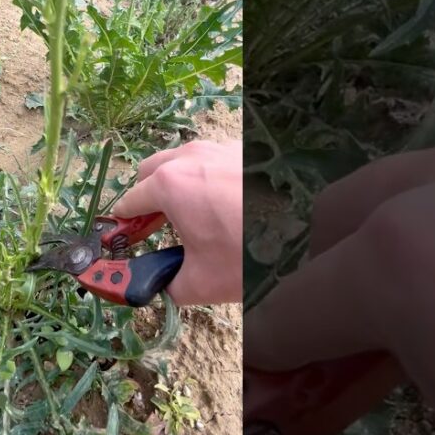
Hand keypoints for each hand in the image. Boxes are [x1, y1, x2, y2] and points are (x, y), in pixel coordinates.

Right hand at [112, 139, 241, 304]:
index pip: (129, 202)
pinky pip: (210, 161)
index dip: (122, 225)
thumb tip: (158, 287)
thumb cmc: (250, 254)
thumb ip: (166, 285)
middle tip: (152, 229)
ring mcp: (218, 148)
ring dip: (174, 186)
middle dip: (145, 199)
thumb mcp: (200, 283)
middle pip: (149, 173)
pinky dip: (204, 179)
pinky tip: (222, 207)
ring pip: (180, 162)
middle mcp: (189, 157)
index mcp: (169, 184)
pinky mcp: (243, 150)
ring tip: (188, 219)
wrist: (311, 230)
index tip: (123, 241)